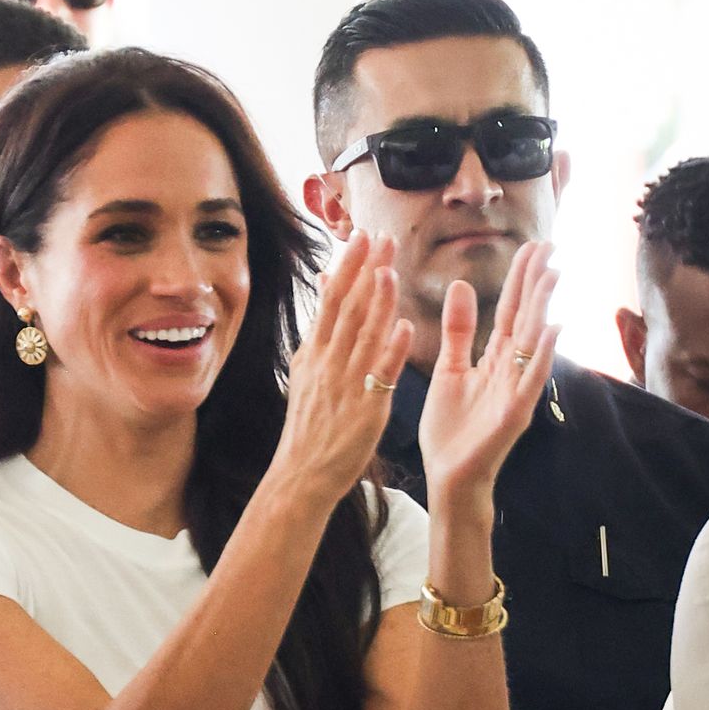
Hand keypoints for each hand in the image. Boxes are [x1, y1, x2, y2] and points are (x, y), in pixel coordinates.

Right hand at [273, 232, 414, 502]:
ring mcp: (346, 385)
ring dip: (377, 302)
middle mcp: (328, 363)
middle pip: (346, 309)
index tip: (361, 236)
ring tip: (390, 270)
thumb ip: (319, 331)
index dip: (347, 267)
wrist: (302, 473)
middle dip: (362, 272)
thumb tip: (321, 288)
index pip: (331, 301)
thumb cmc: (309, 425)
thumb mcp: (305, 372)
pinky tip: (406, 328)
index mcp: (314, 353)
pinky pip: (380, 376)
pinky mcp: (366, 409)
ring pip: (363, 336)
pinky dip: (392, 351)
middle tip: (378, 236)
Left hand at [417, 240, 558, 494]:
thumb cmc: (451, 428)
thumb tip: (464, 286)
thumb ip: (458, 331)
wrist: (448, 476)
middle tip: (548, 246)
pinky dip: (543, 357)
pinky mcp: (514, 413)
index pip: (512, 311)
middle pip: (527, 319)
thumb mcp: (450, 369)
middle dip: (536, 284)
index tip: (532, 246)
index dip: (521, 280)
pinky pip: (530, 381)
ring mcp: (516, 391)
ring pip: (533, 344)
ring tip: (552, 275)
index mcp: (495, 360)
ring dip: (544, 309)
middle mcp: (511, 371)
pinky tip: (553, 331)